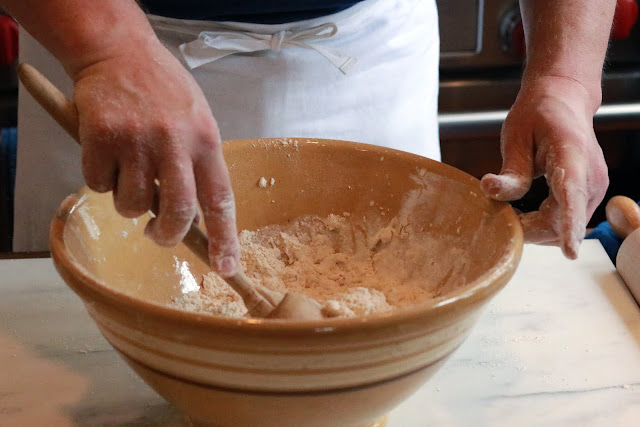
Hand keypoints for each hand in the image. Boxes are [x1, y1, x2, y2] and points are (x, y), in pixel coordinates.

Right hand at [72, 38, 239, 275]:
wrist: (119, 52)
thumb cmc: (163, 89)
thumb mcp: (197, 119)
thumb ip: (199, 162)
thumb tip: (196, 214)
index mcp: (205, 140)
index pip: (220, 199)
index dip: (225, 238)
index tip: (227, 267)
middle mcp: (174, 144)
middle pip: (177, 213)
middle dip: (168, 236)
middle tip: (159, 235)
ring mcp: (136, 142)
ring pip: (133, 206)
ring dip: (129, 202)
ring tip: (130, 173)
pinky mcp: (100, 140)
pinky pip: (98, 186)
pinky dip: (101, 180)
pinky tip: (108, 155)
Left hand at [480, 76, 608, 258]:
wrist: (564, 101)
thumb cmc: (538, 115)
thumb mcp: (515, 136)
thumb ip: (510, 170)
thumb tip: (490, 190)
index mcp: (571, 155)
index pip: (571, 194)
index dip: (569, 224)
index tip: (570, 251)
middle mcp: (590, 176)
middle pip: (561, 220)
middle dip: (530, 229)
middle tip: (500, 220)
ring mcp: (593, 187)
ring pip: (563, 226)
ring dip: (536, 228)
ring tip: (513, 212)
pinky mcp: (588, 194)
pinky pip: (566, 219)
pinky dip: (545, 222)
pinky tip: (527, 212)